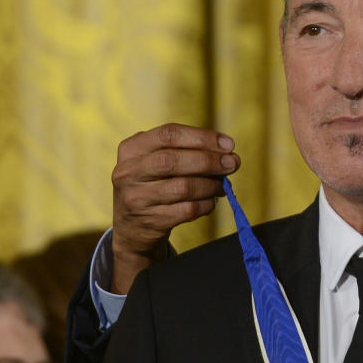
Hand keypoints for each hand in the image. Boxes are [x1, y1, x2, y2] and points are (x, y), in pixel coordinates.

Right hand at [111, 123, 239, 292]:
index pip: (168, 134)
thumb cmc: (153, 184)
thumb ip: (185, 150)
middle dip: (209, 161)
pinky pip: (188, 210)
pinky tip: (211, 201)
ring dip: (211, 185)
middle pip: (173, 160)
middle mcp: (129, 172)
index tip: (228, 144)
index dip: (202, 137)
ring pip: (184, 187)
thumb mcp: (155, 161)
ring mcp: (137, 198)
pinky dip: (206, 204)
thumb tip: (227, 152)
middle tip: (233, 163)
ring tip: (223, 185)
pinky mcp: (151, 221)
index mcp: (131, 149)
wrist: (132, 227)